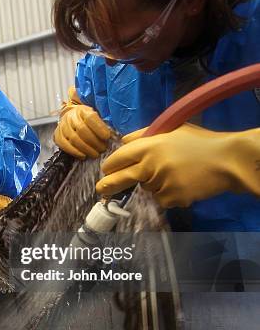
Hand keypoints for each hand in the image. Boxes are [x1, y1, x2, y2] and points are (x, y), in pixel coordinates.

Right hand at [54, 104, 111, 158]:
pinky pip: (64, 145)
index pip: (90, 118)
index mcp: (82, 110)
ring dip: (86, 149)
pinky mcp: (57, 135)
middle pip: (82, 129)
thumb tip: (114, 134)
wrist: (71, 117)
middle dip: (94, 141)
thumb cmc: (87, 120)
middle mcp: (70, 116)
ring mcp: (63, 126)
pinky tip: (83, 156)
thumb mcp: (96, 115)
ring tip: (95, 154)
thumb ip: (103, 123)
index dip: (99, 128)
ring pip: (74, 138)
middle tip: (103, 148)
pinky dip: (74, 152)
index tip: (107, 137)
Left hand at [96, 124, 259, 207]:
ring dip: (154, 184)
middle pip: (120, 178)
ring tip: (176, 173)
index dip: (109, 165)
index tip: (105, 170)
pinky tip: (183, 183)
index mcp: (150, 145)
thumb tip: (122, 141)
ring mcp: (161, 183)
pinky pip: (162, 199)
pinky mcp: (172, 198)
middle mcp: (151, 165)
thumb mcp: (172, 129)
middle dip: (107, 185)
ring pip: (146, 188)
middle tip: (100, 190)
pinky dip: (168, 194)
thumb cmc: (200, 142)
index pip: (119, 157)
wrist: (228, 161)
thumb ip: (144, 135)